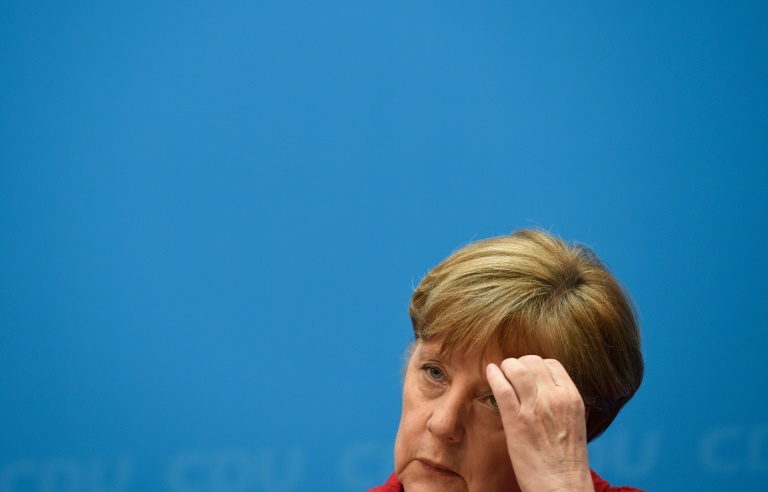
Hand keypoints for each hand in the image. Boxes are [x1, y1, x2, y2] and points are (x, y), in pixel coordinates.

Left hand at [486, 356, 593, 491]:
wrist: (562, 486)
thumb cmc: (567, 460)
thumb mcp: (575, 423)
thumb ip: (563, 404)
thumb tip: (550, 390)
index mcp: (572, 398)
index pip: (552, 364)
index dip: (536, 365)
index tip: (527, 373)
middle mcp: (555, 398)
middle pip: (532, 361)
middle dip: (519, 363)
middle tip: (511, 372)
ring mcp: (535, 408)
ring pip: (516, 368)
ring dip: (505, 367)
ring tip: (500, 372)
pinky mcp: (516, 420)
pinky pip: (501, 387)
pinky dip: (493, 375)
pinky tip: (490, 373)